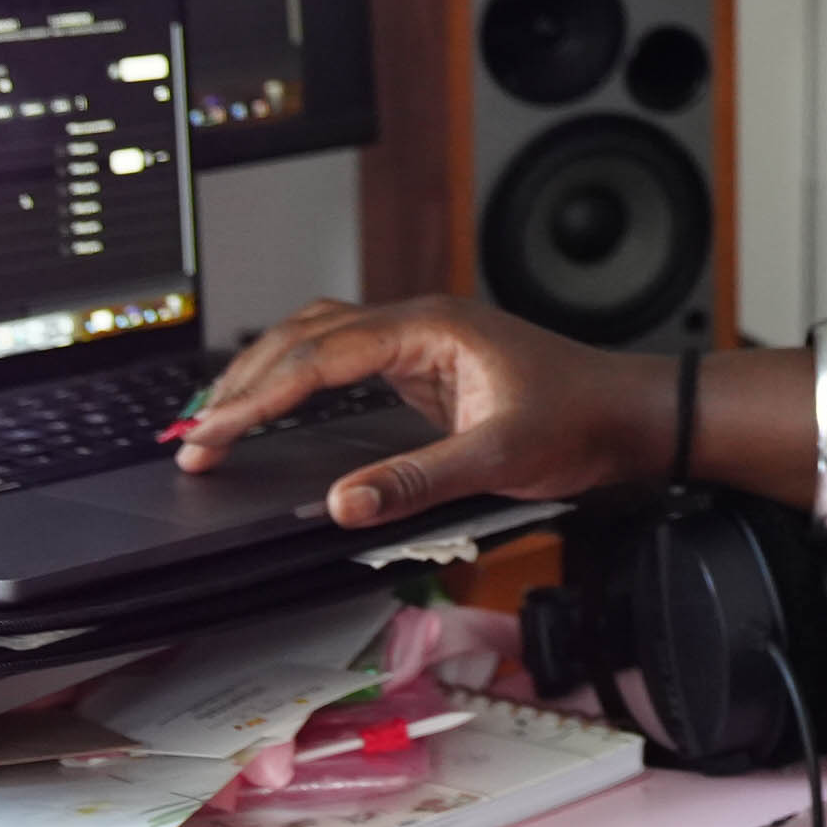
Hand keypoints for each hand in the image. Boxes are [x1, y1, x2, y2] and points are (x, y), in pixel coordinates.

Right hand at [172, 295, 671, 526]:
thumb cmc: (581, 419)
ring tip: (217, 420)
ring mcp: (423, 343)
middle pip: (306, 337)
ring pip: (321, 341)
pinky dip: (300, 383)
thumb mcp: (500, 457)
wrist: (632, 414)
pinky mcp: (428, 368)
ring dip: (268, 375)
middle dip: (245, 384)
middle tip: (194, 440)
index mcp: (430, 328)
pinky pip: (345, 362)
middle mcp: (420, 324)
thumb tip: (342, 502)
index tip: (210, 440)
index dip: (256, 399)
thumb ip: (418, 481)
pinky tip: (278, 410)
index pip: (318, 356)